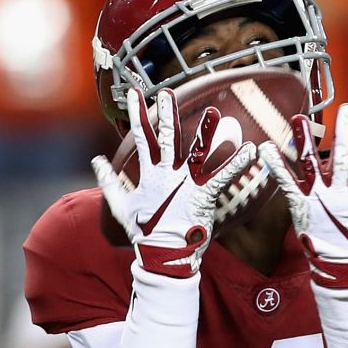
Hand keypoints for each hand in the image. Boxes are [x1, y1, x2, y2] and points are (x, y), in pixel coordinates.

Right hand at [92, 88, 257, 279]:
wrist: (161, 255)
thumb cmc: (143, 232)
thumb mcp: (120, 204)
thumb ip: (109, 181)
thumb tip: (96, 161)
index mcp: (149, 174)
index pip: (142, 137)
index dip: (137, 114)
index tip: (135, 93)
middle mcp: (167, 174)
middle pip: (166, 137)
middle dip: (166, 113)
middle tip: (168, 92)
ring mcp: (185, 184)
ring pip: (197, 152)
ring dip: (206, 132)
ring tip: (215, 112)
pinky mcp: (203, 195)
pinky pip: (223, 176)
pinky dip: (237, 163)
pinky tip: (250, 150)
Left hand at [261, 103, 347, 291]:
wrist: (342, 268)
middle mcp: (340, 194)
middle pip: (343, 159)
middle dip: (345, 134)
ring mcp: (318, 199)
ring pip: (311, 166)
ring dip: (304, 142)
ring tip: (299, 118)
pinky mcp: (300, 205)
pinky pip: (286, 183)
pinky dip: (276, 166)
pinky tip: (266, 147)